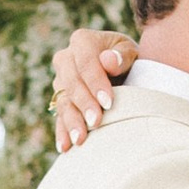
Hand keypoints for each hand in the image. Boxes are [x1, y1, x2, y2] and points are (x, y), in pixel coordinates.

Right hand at [50, 24, 135, 146]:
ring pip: (63, 101)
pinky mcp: (60, 100)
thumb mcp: (130, 51)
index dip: (95, 82)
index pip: (85, 62)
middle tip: (96, 122)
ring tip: (80, 139)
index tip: (108, 102)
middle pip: (71, 82)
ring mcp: (60, 81)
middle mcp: (66, 58)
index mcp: (82, 41)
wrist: (121, 68)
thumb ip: (121, 55)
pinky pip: (59, 117)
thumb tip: (108, 61)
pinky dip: (62, 132)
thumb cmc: (127, 58)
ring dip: (71, 121)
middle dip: (83, 104)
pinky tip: (65, 147)